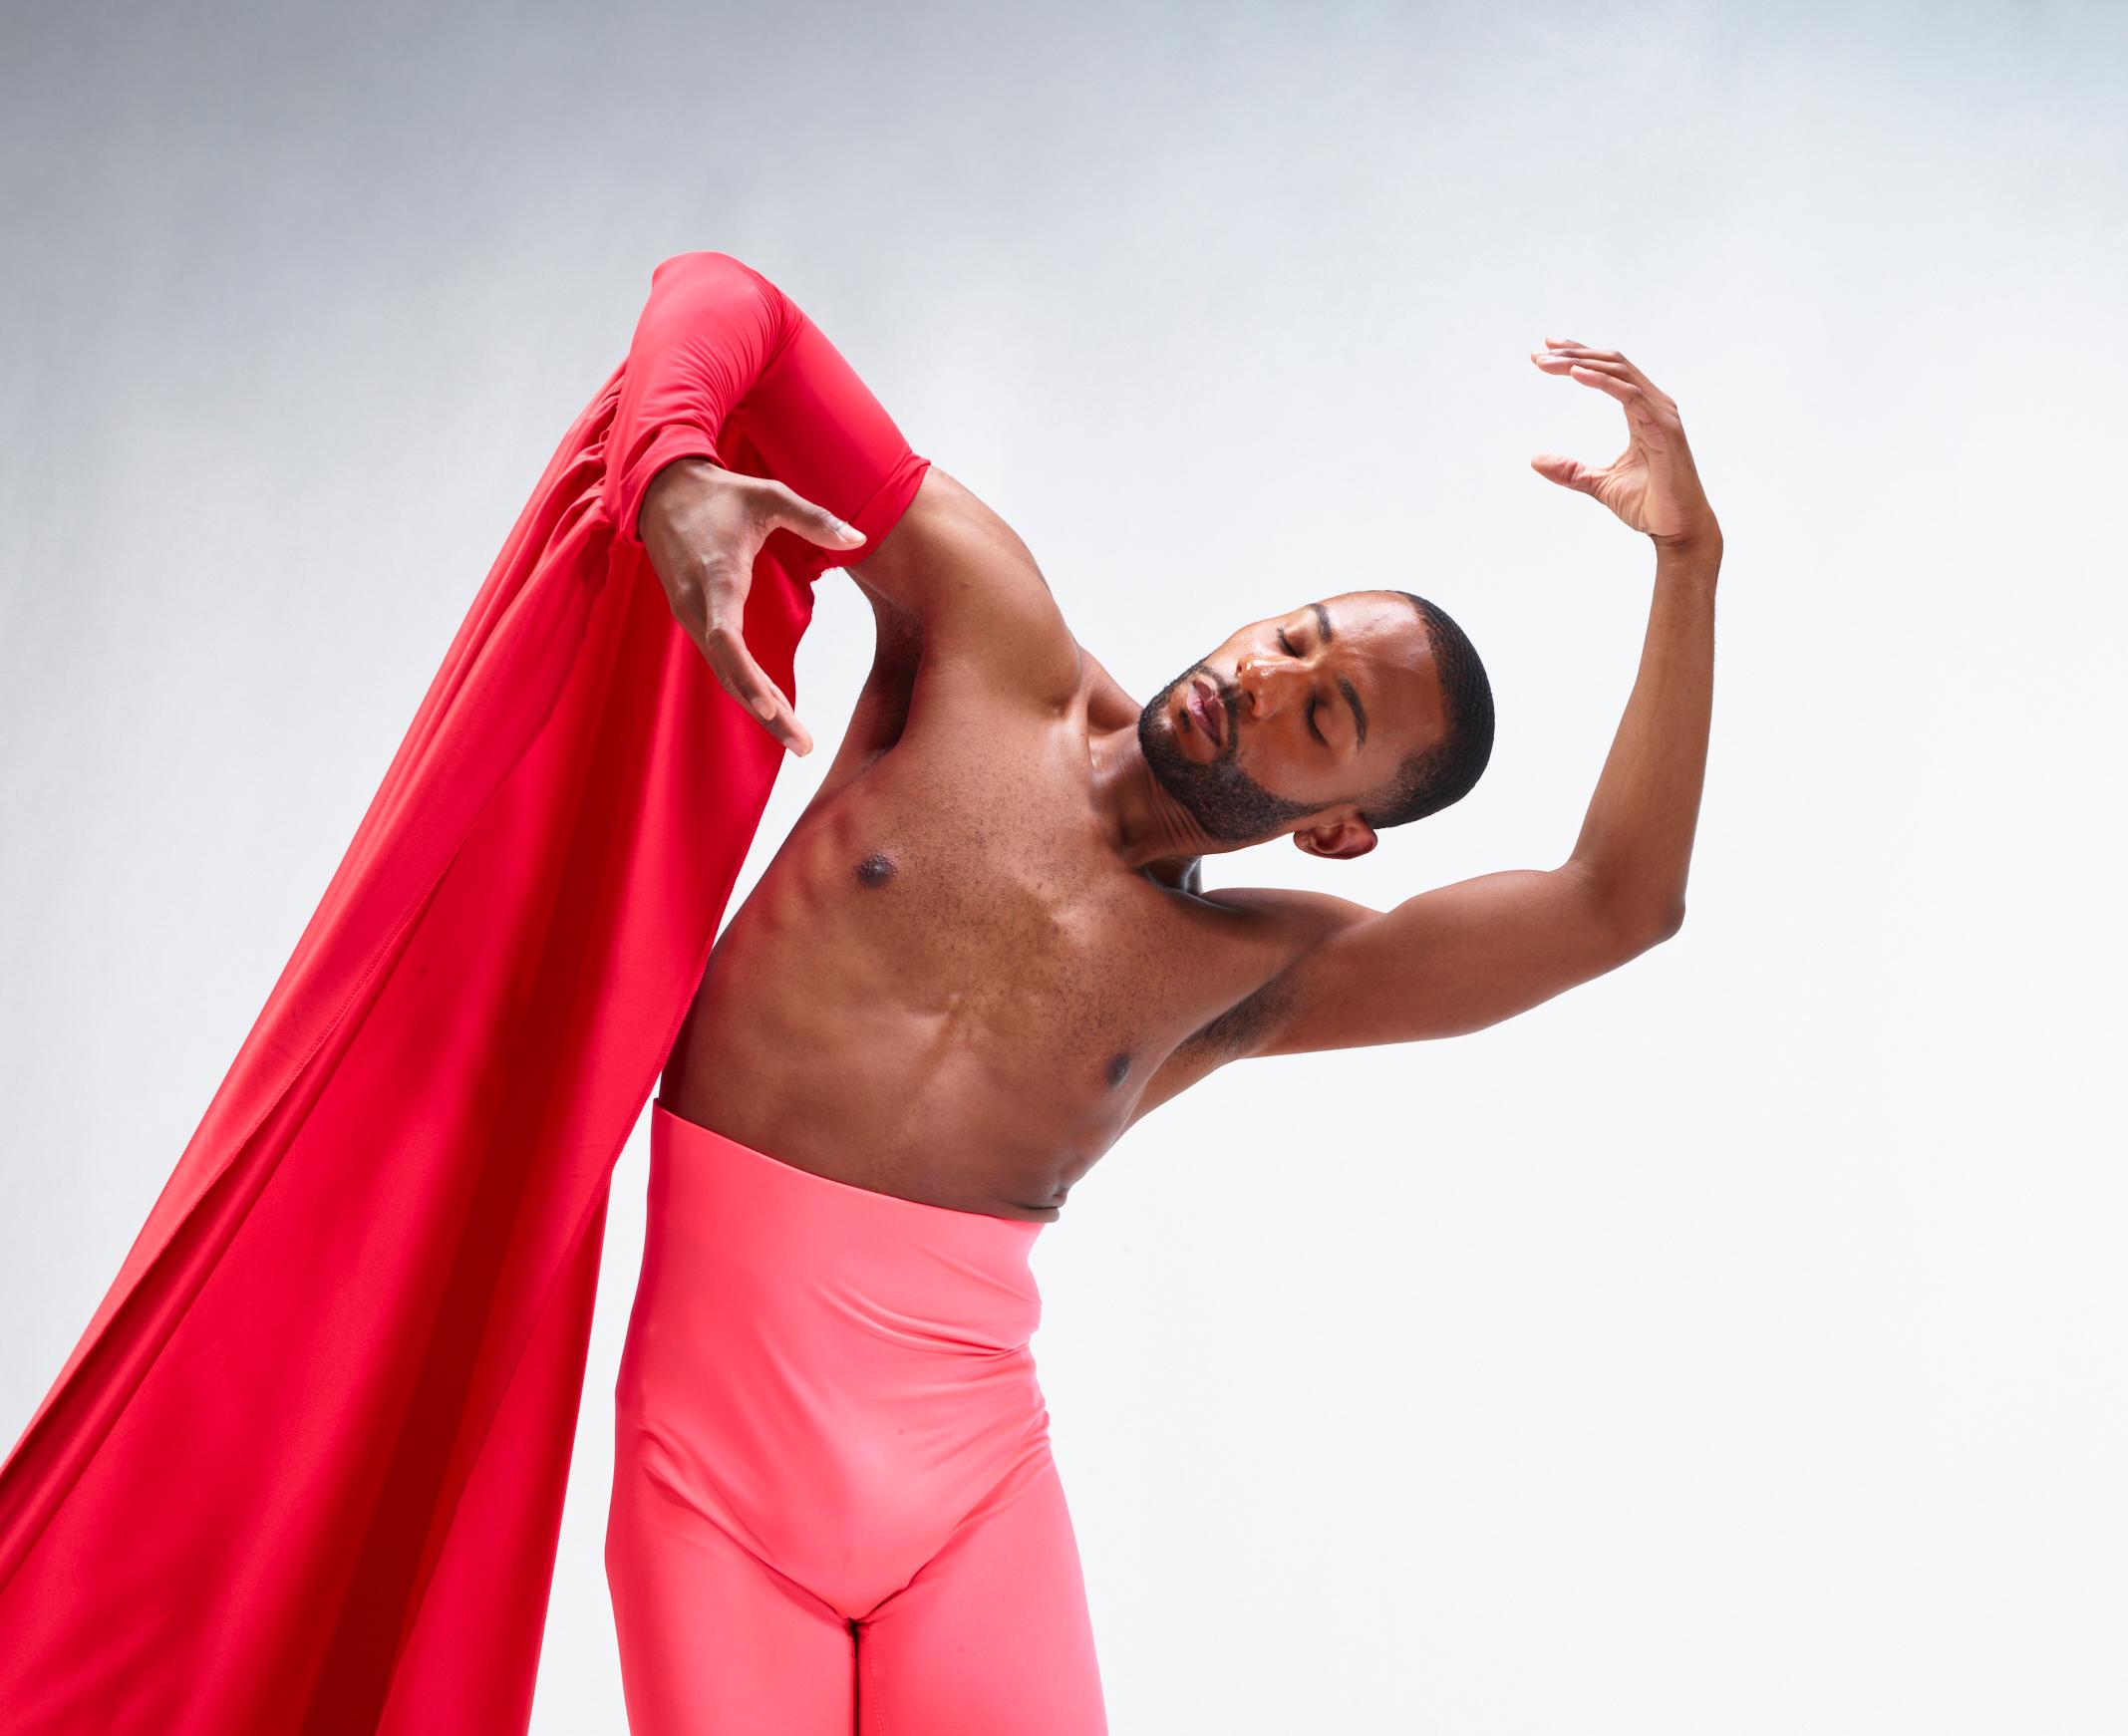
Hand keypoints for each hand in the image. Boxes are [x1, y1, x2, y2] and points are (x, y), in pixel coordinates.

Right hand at [637, 459, 867, 753]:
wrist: (661, 490)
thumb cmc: (721, 493)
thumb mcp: (770, 495)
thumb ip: (815, 518)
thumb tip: (860, 539)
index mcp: (716, 577)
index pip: (727, 638)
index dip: (747, 675)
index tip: (770, 707)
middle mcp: (698, 605)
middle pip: (730, 672)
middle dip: (766, 713)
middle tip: (804, 747)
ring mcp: (692, 616)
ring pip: (726, 674)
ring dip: (760, 708)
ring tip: (799, 742)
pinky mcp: (695, 619)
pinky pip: (723, 662)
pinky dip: (748, 687)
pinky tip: (776, 708)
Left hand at [1529, 340, 1717, 549]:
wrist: (1677, 531)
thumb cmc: (1649, 505)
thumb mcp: (1599, 484)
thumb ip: (1570, 471)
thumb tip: (1535, 460)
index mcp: (1643, 411)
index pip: (1610, 371)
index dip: (1579, 356)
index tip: (1546, 349)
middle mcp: (1655, 405)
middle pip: (1613, 363)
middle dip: (1574, 353)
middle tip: (1540, 351)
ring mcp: (1662, 415)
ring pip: (1619, 372)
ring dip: (1581, 363)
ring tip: (1549, 361)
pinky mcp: (1664, 429)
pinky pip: (1630, 395)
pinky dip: (1602, 382)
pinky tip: (1575, 374)